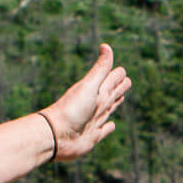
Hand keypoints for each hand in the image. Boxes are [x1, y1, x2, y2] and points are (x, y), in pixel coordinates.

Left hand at [40, 43, 131, 163]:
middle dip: (120, 86)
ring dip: (116, 102)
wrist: (55, 135)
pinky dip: (109, 127)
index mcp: (96, 91)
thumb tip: (106, 46)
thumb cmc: (71, 110)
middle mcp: (96, 104)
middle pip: (112, 92)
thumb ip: (100, 69)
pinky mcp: (93, 136)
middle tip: (126, 80)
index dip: (118, 75)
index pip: (112, 79)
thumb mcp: (89, 87)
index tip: (122, 70)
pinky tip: (111, 125)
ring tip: (121, 97)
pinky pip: (104, 130)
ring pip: (109, 108)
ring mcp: (94, 120)